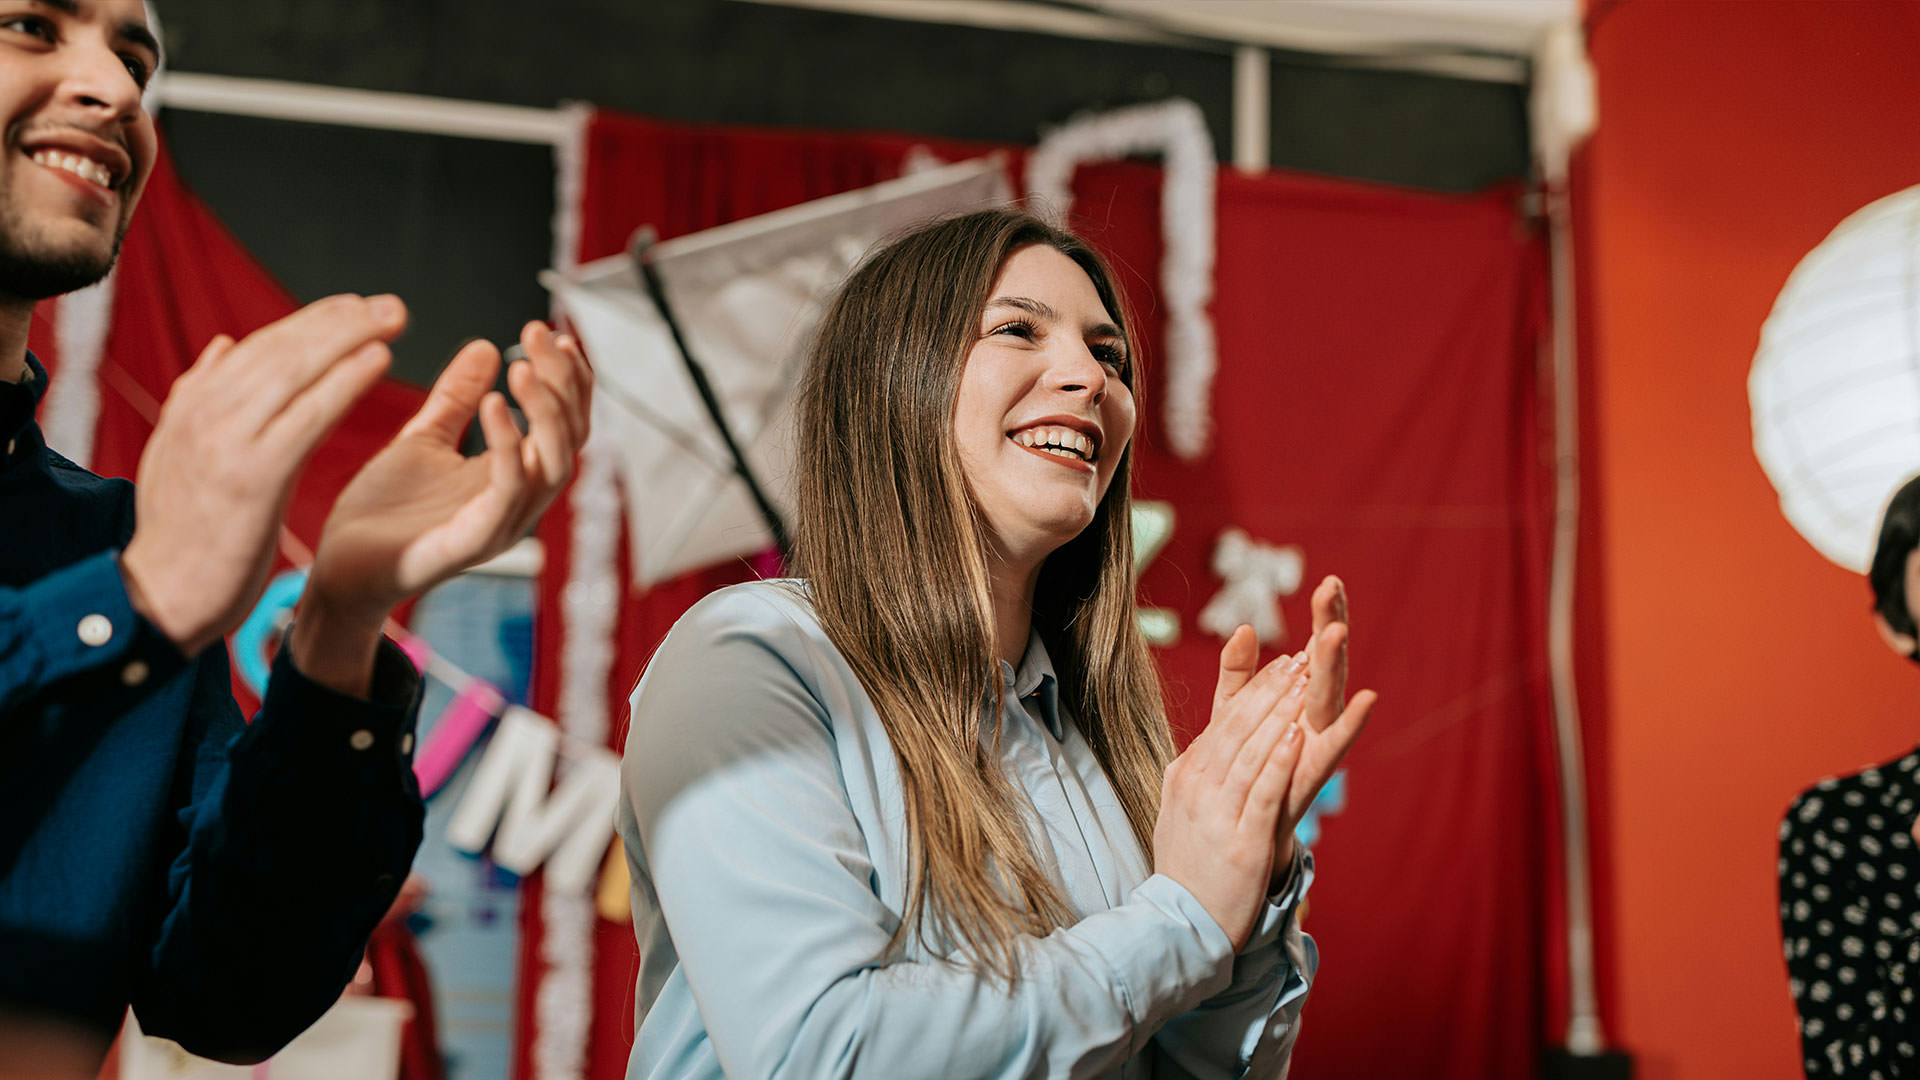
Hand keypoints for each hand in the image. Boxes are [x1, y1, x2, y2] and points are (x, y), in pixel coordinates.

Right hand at [119, 295, 405, 655]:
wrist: (160, 595)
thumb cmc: (182, 533)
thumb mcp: (178, 454)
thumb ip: (200, 397)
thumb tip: (225, 346)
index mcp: (193, 405)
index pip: (261, 346)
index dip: (313, 322)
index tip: (355, 307)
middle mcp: (207, 412)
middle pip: (282, 348)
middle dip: (339, 320)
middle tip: (389, 304)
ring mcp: (227, 441)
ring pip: (295, 370)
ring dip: (349, 337)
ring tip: (391, 318)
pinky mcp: (253, 475)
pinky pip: (308, 416)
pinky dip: (343, 382)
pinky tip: (377, 360)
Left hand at [299, 321, 590, 632]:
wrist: (340, 567)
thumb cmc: (383, 513)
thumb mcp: (422, 437)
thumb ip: (455, 397)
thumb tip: (486, 347)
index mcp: (512, 475)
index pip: (565, 424)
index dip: (569, 380)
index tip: (552, 334)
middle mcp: (518, 500)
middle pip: (572, 440)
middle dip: (564, 383)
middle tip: (538, 335)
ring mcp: (501, 524)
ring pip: (554, 466)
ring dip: (546, 412)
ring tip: (522, 368)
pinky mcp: (472, 541)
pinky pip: (506, 491)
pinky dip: (507, 446)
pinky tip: (493, 405)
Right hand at [1153, 626, 1311, 950]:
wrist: (1179, 924)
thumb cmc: (1189, 865)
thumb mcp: (1184, 805)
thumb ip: (1201, 765)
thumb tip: (1214, 733)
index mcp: (1185, 776)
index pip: (1223, 720)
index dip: (1257, 688)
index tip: (1284, 661)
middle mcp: (1197, 789)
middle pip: (1238, 727)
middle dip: (1272, 689)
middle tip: (1302, 658)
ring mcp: (1217, 815)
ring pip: (1251, 752)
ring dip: (1279, 713)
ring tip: (1306, 682)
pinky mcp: (1242, 843)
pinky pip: (1261, 793)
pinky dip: (1278, 761)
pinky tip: (1296, 735)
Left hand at [1229, 576, 1374, 876]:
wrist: (1245, 833)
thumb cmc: (1247, 770)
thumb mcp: (1234, 716)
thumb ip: (1238, 674)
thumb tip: (1241, 628)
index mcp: (1299, 699)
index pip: (1315, 649)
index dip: (1324, 617)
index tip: (1330, 580)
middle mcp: (1315, 717)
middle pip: (1327, 664)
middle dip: (1332, 626)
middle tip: (1334, 589)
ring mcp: (1317, 743)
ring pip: (1330, 696)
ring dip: (1336, 663)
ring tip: (1336, 629)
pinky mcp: (1313, 773)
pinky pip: (1336, 745)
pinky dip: (1352, 723)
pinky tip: (1367, 698)